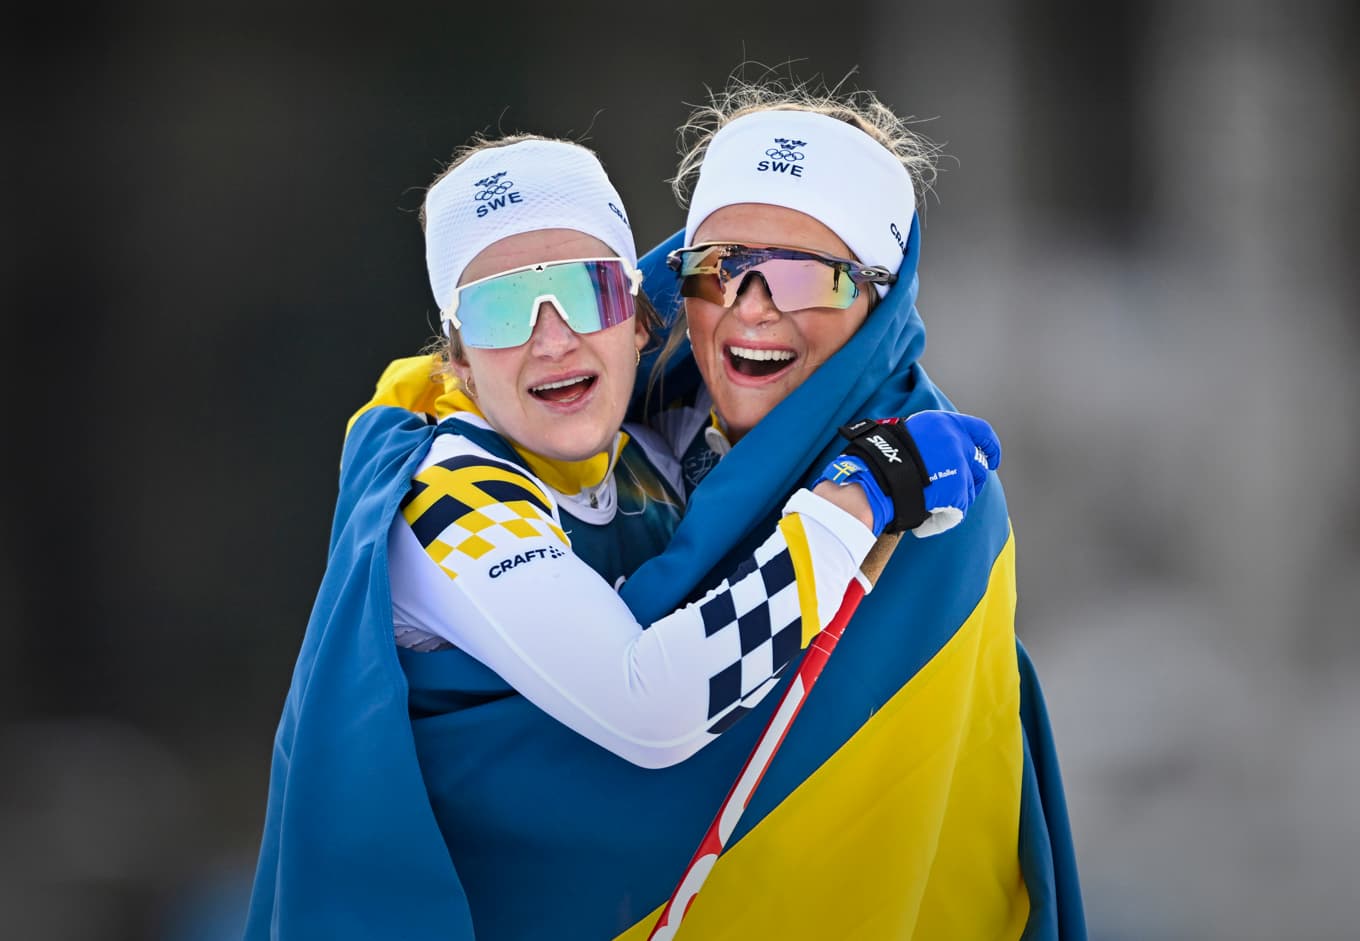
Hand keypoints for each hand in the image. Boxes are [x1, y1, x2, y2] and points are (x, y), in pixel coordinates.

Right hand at [813, 411, 1000, 536]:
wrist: (877, 477)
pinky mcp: (958, 492)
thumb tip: (941, 450)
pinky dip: (945, 516)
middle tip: (958, 489)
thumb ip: (933, 438)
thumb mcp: (912, 433)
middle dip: (973, 479)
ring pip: (970, 489)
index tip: (992, 458)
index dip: (990, 446)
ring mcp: (960, 468)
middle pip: (979, 465)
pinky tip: (929, 516)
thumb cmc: (885, 457)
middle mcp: (958, 442)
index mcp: (946, 424)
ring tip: (935, 503)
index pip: (982, 431)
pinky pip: (959, 509)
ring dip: (956, 498)